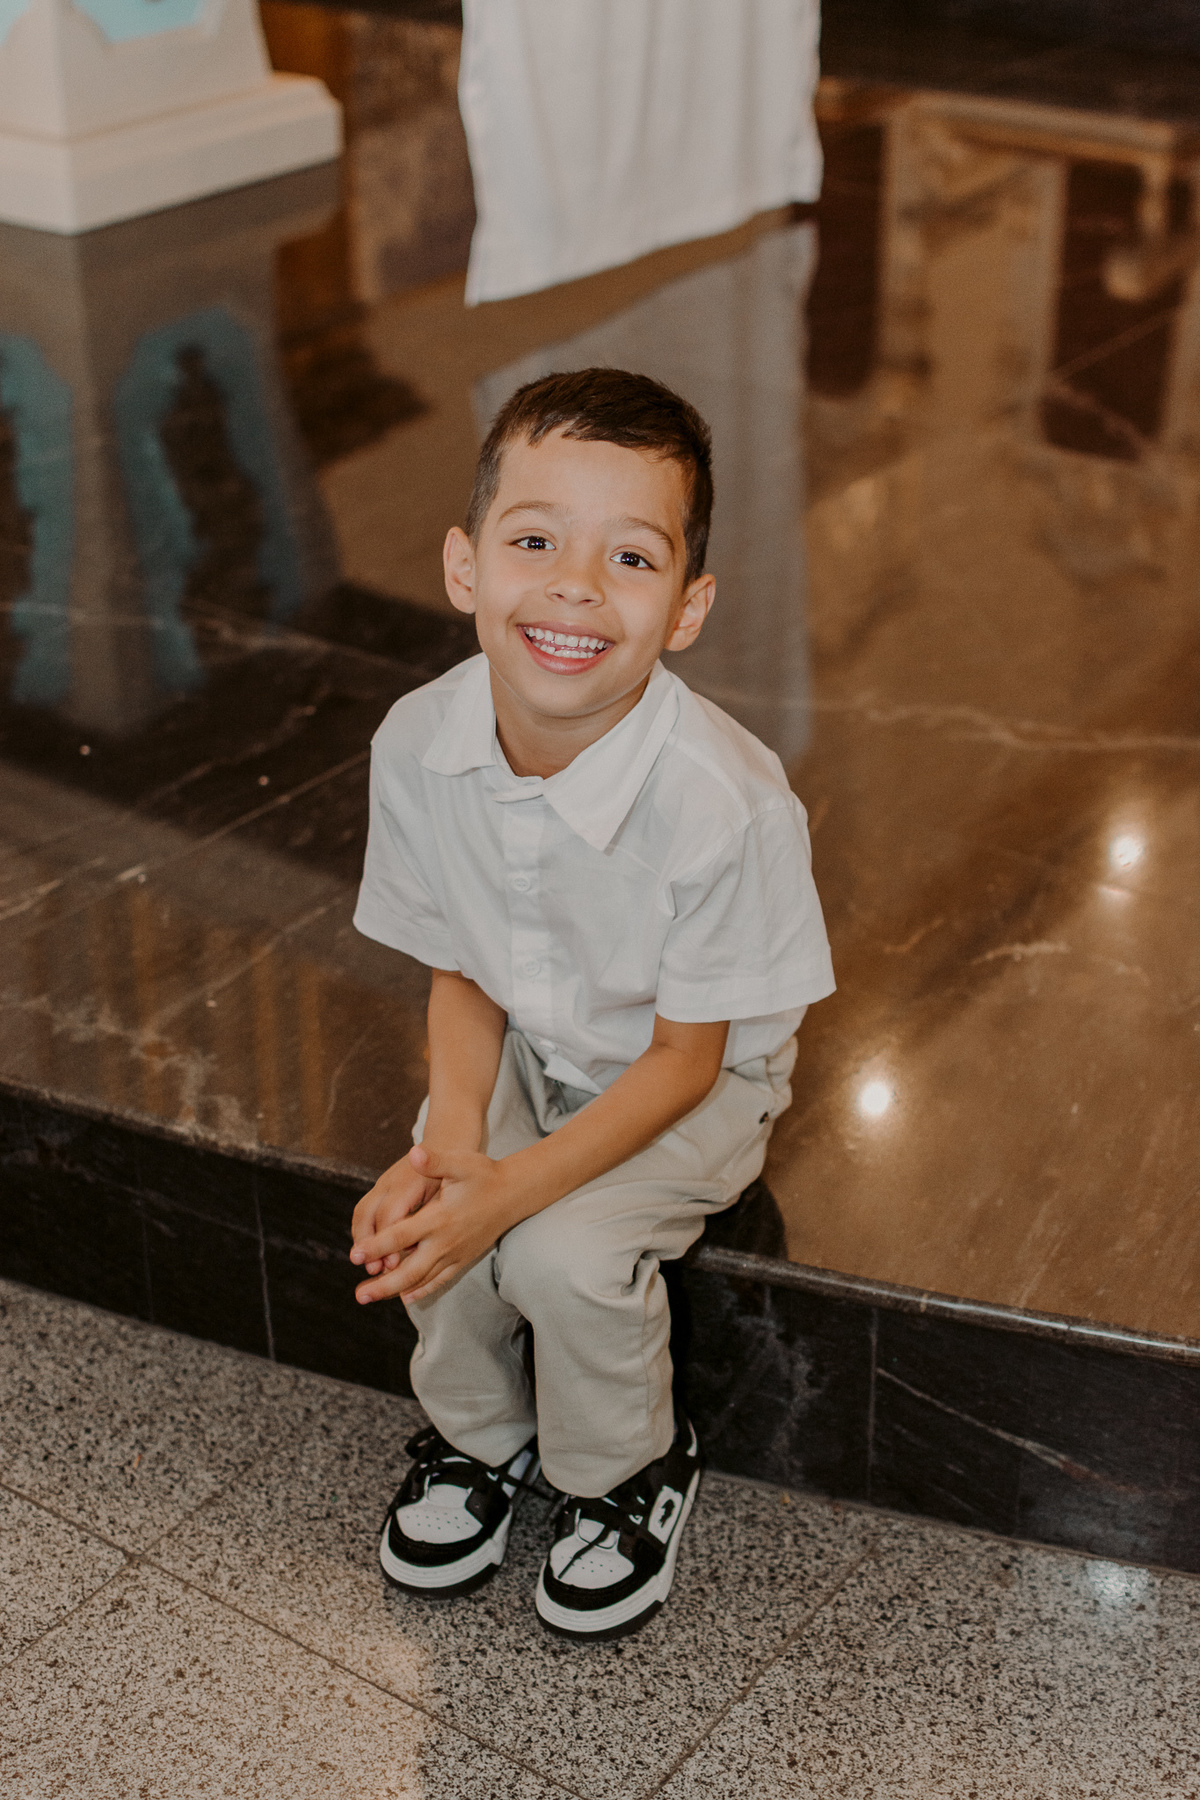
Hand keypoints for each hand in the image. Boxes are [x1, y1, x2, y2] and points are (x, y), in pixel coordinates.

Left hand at [351, 1144, 518, 1304]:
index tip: (354, 1255)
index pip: (401, 1236)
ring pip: (421, 1279)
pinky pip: (439, 1280)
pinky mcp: (463, 1259)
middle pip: (409, 1270)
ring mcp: (455, 1254)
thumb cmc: (484, 1175)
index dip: (377, 1246)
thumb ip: (436, 1160)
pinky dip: (421, 1290)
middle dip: (382, 1284)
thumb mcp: (461, 1163)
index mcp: (439, 1218)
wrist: (513, 1193)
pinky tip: (405, 1297)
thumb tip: (414, 1153)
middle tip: (358, 1295)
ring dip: (394, 1290)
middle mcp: (445, 1242)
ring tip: (369, 1297)